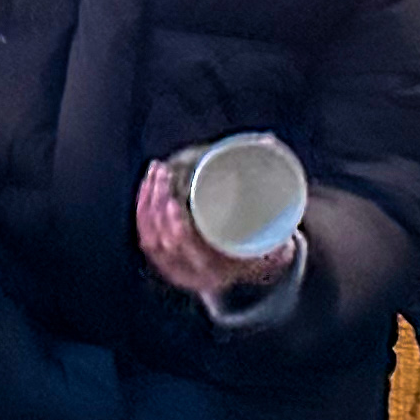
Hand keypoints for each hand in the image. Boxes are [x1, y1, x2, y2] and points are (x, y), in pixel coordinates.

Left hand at [136, 154, 302, 306]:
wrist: (246, 277)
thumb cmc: (261, 250)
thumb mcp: (274, 234)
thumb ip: (275, 189)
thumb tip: (268, 143)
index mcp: (216, 271)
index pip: (185, 248)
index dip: (174, 224)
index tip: (173, 198)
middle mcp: (191, 274)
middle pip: (163, 239)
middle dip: (158, 203)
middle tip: (164, 171)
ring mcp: (174, 270)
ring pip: (150, 236)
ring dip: (149, 201)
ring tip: (157, 170)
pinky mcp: (164, 262)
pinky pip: (146, 238)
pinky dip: (144, 211)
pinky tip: (147, 186)